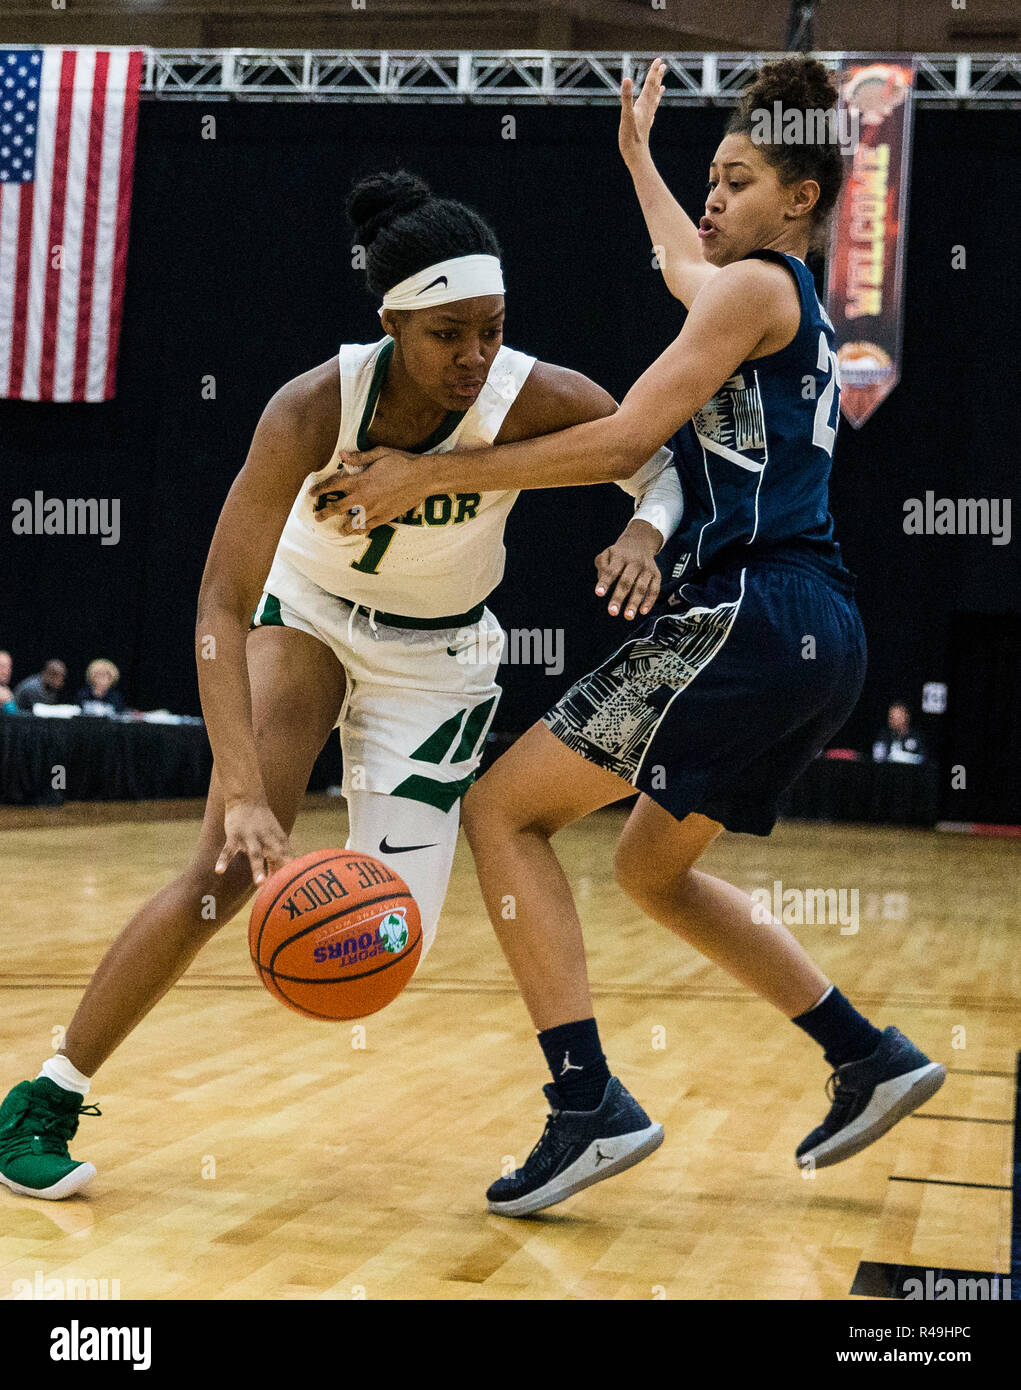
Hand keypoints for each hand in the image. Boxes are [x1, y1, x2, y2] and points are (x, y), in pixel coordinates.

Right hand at [215, 800, 291, 885]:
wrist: (246, 797)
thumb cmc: (262, 822)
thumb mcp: (273, 836)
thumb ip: (277, 856)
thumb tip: (280, 878)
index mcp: (278, 838)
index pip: (287, 856)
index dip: (291, 868)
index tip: (294, 884)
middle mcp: (267, 837)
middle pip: (276, 854)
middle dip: (282, 868)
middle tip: (286, 884)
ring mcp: (250, 836)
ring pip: (256, 854)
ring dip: (258, 868)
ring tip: (260, 884)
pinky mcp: (234, 835)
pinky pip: (228, 850)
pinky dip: (223, 860)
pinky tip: (219, 871)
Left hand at [308, 448, 422, 534]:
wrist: (422, 477)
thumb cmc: (401, 462)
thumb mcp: (379, 453)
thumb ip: (359, 456)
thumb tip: (341, 454)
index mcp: (359, 480)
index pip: (333, 485)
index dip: (320, 489)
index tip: (311, 493)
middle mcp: (363, 497)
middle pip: (337, 507)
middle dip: (325, 513)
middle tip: (317, 516)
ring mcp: (373, 509)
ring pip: (352, 522)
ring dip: (343, 526)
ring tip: (338, 530)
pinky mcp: (384, 517)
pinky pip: (369, 527)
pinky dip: (361, 529)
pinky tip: (358, 531)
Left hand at [594, 520, 662, 618]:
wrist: (641, 542)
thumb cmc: (619, 553)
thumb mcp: (607, 553)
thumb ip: (601, 564)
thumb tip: (602, 580)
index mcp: (620, 556)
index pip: (611, 570)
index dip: (605, 582)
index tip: (599, 594)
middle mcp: (635, 562)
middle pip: (626, 581)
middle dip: (619, 597)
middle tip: (612, 612)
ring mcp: (647, 569)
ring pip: (641, 587)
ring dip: (635, 602)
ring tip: (628, 616)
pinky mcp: (656, 575)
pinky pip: (655, 589)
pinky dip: (650, 601)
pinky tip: (643, 612)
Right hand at [619, 57, 665, 166]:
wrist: (637, 157)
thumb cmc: (630, 138)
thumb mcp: (626, 116)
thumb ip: (626, 97)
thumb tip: (626, 79)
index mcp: (643, 105)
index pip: (649, 84)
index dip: (653, 71)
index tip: (659, 60)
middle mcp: (647, 110)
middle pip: (654, 90)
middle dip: (657, 77)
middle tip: (663, 65)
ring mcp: (647, 119)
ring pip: (654, 101)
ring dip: (657, 92)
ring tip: (662, 85)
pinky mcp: (645, 127)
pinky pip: (651, 114)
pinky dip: (653, 108)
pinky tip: (653, 110)